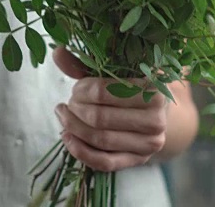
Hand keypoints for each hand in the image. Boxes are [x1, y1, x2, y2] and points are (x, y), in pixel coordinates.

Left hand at [53, 48, 168, 171]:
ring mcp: (149, 144)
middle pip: (99, 118)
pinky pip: (105, 162)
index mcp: (153, 90)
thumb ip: (84, 63)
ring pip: (100, 140)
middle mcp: (156, 120)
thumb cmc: (131, 87)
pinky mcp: (139, 160)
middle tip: (68, 103)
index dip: (81, 91)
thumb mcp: (113, 71)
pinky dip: (81, 151)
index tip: (75, 88)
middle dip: (76, 110)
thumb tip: (57, 51)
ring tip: (64, 116)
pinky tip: (68, 138)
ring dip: (74, 128)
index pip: (104, 92)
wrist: (157, 112)